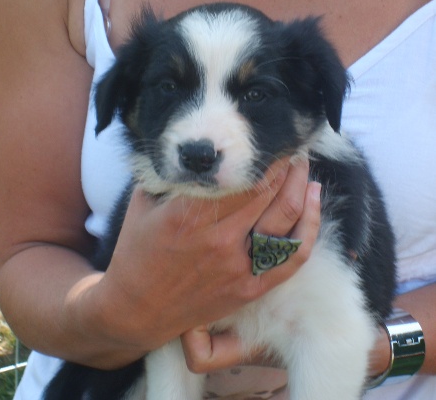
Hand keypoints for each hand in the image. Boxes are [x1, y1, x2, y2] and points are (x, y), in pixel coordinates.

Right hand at [90, 159, 320, 366]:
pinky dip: (308, 227)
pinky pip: (291, 257)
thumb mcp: (143, 202)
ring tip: (303, 168)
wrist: (135, 310)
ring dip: (300, 187)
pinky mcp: (249, 288)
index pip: (241, 176)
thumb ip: (169, 174)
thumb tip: (196, 147)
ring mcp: (237, 266)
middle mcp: (218, 238)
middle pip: (267, 192)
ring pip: (283, 218)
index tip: (273, 139)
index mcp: (188, 214)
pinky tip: (313, 201)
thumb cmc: (137, 252)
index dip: (265, 155)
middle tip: (291, 147)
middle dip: (286, 164)